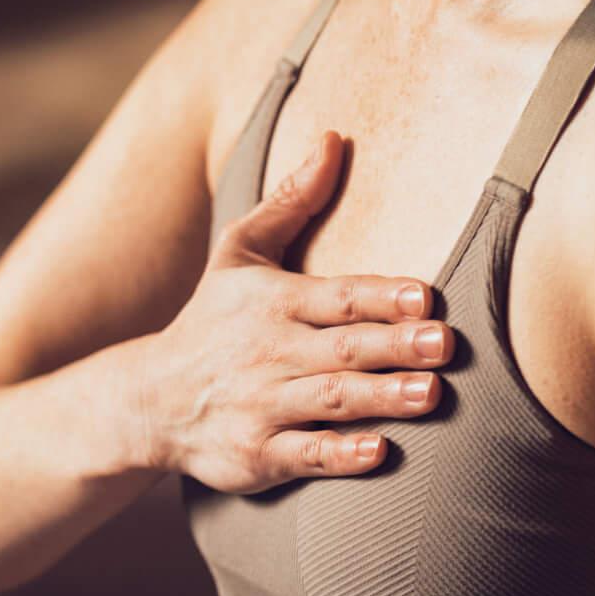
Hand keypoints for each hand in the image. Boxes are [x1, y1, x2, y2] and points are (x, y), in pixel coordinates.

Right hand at [141, 131, 455, 491]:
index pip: (336, 297)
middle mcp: (269, 353)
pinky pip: (304, 456)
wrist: (149, 400)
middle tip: (445, 344)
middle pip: (341, 349)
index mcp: (273, 301)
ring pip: (330, 401)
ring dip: (380, 398)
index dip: (381, 296)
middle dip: (394, 346)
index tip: (425, 296)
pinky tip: (378, 451)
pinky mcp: (258, 456)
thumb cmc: (213, 319)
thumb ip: (292, 201)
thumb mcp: (240, 252)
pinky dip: (339, 457)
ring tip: (430, 393)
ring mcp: (262, 407)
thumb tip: (335, 138)